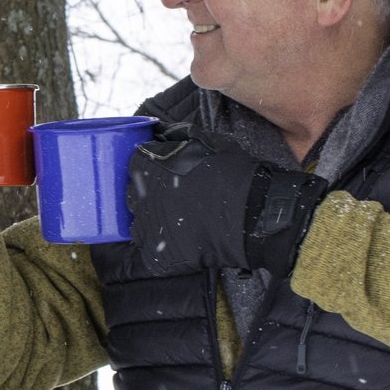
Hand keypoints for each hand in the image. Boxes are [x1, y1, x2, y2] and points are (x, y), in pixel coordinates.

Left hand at [125, 128, 326, 275]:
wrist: (254, 214)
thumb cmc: (233, 174)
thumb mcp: (206, 141)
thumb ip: (178, 136)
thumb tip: (162, 134)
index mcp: (146, 166)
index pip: (135, 166)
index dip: (152, 170)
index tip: (168, 176)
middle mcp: (139, 196)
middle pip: (135, 196)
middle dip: (151, 197)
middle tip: (178, 201)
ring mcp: (147, 227)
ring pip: (140, 226)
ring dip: (156, 224)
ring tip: (182, 224)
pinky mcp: (158, 255)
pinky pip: (152, 254)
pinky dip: (165, 252)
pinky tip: (185, 244)